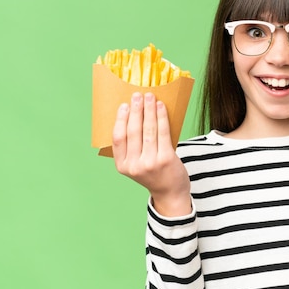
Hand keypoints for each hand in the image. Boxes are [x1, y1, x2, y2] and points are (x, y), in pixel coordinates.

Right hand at [112, 92, 190, 215]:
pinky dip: (161, 117)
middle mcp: (134, 165)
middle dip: (136, 110)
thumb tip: (134, 115)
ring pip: (148, 130)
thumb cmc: (154, 174)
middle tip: (137, 95)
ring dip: (149, 110)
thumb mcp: (136, 165)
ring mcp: (150, 162)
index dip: (120, 120)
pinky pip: (163, 133)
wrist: (170, 193)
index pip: (118, 138)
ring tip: (150, 97)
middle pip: (133, 131)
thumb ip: (132, 147)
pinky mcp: (166, 159)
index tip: (124, 105)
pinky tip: (161, 107)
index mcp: (122, 166)